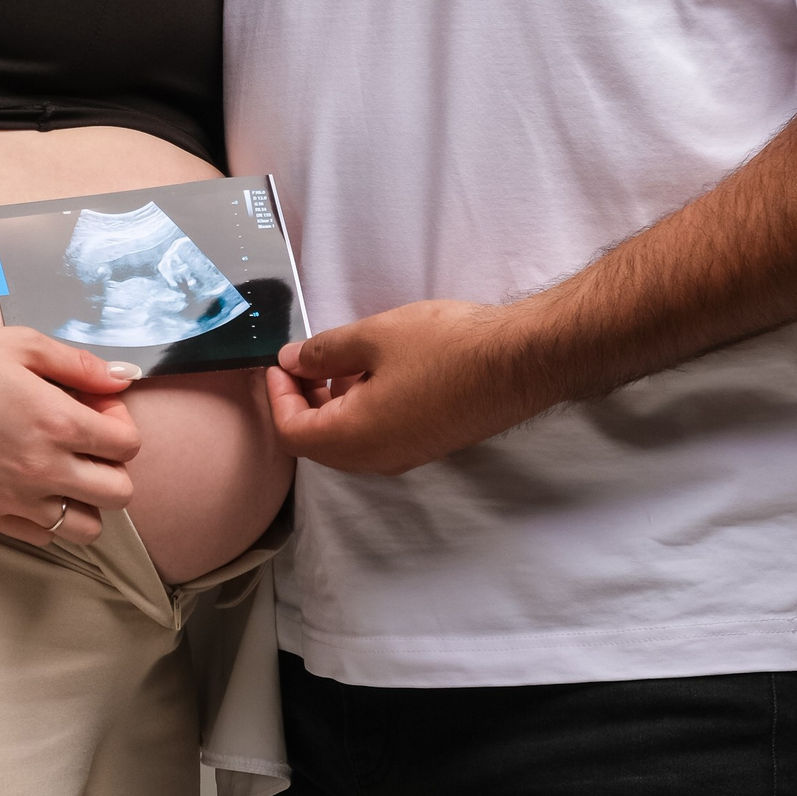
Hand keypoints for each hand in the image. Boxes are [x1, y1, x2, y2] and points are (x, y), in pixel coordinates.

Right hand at [0, 324, 141, 545]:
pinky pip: (43, 537)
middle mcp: (44, 470)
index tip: (95, 412)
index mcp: (59, 423)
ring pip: (86, 528)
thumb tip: (125, 378)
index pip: (128, 446)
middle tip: (85, 443)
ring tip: (63, 470)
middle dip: (112, 466)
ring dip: (85, 500)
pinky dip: (48, 518)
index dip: (119, 425)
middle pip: (119, 493)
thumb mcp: (25, 346)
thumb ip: (82, 365)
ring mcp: (15, 500)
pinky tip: (32, 486)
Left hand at [266, 300, 538, 475]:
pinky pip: (376, 439)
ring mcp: (405, 456)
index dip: (276, 396)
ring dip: (331, 407)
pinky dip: (359, 412)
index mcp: (356, 438)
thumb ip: (324, 352)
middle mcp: (377, 459)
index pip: (291, 432)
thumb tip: (291, 361)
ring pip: (347, 443)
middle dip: (301, 403)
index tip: (279, 362)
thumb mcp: (374, 336)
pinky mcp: (427, 445)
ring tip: (341, 361)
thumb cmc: (448, 347)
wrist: (520, 362)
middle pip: (316, 445)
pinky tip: (375, 373)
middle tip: (303, 362)